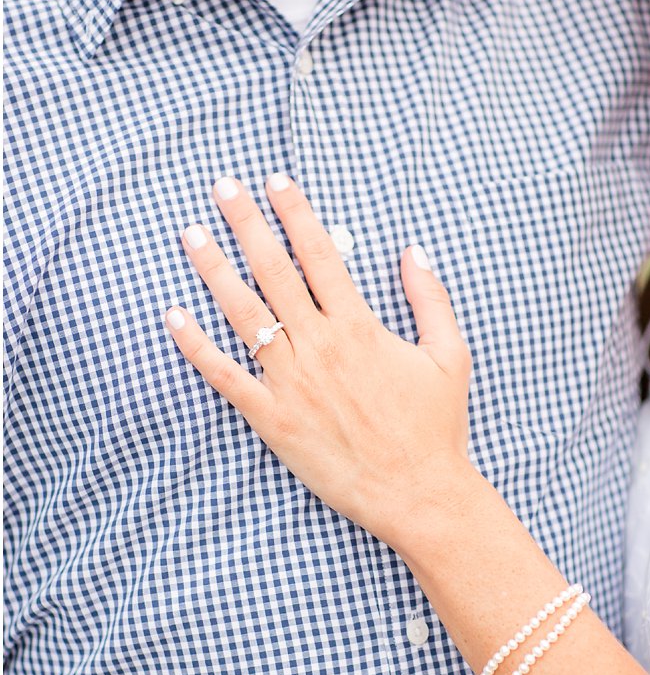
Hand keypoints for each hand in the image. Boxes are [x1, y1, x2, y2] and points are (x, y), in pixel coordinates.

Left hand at [164, 174, 477, 548]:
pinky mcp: (272, 419)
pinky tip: (174, 316)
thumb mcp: (451, 357)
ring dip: (213, 270)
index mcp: (361, 328)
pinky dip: (196, 346)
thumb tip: (413, 252)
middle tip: (223, 187)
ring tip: (191, 233)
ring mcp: (291, 383)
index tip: (277, 181)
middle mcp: (320, 348)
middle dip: (246, 223)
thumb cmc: (436, 427)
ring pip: (243, 314)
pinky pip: (225, 376)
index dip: (297, 214)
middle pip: (273, 272)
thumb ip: (431, 300)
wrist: (418, 493)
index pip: (321, 255)